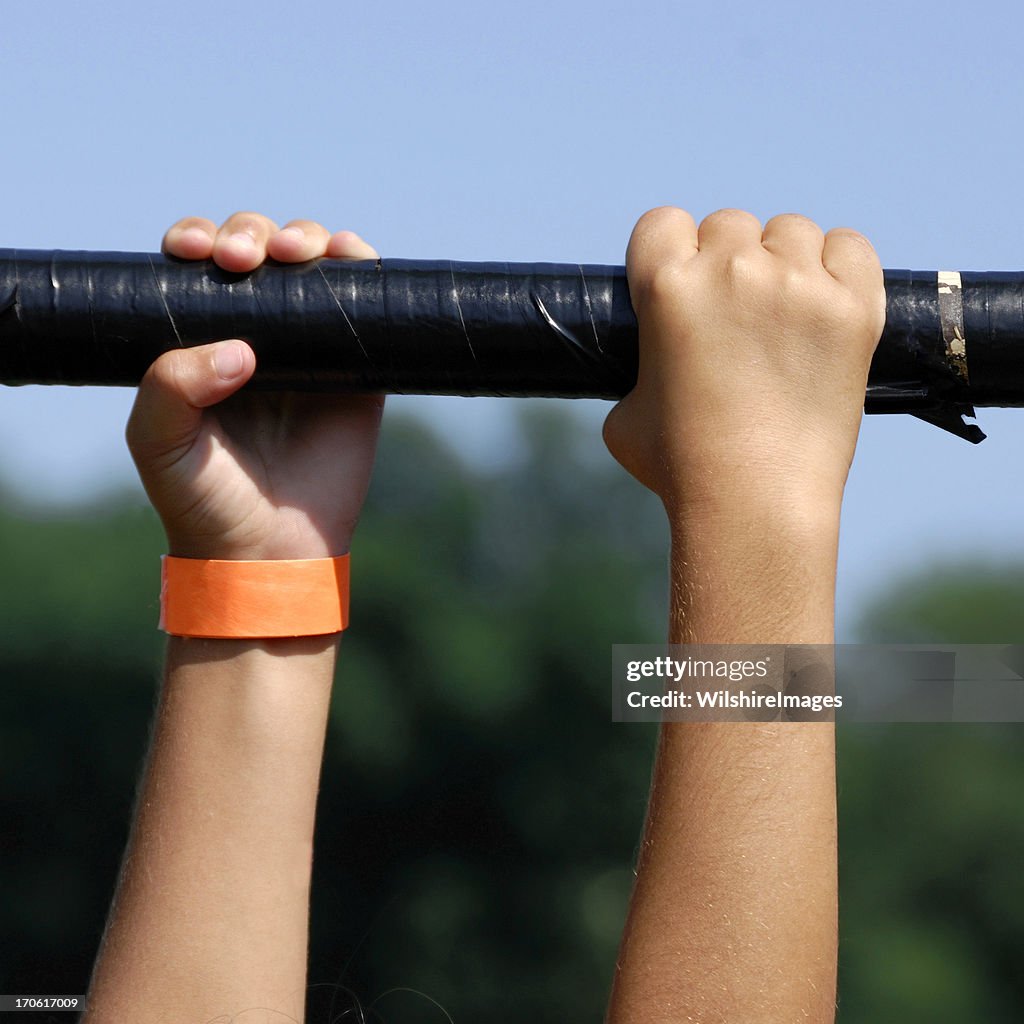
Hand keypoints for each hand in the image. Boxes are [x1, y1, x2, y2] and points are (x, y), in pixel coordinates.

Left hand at [126, 212, 382, 559]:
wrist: (269, 551)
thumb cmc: (204, 500)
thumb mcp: (159, 442)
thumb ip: (171, 386)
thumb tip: (241, 347)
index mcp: (201, 342)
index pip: (199, 268)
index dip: (197, 240)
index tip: (196, 252)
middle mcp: (257, 334)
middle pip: (256, 252)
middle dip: (249, 235)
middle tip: (242, 259)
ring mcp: (311, 348)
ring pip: (311, 266)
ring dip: (304, 238)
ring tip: (296, 252)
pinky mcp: (358, 368)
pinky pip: (364, 303)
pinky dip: (359, 266)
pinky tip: (348, 255)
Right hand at [603, 207, 884, 520]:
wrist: (754, 503)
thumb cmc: (681, 468)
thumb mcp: (625, 415)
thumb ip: (636, 370)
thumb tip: (651, 366)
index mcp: (666, 288)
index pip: (662, 222)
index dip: (670, 251)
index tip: (683, 280)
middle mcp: (731, 272)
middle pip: (728, 224)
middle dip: (728, 260)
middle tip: (736, 314)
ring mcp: (797, 286)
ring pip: (790, 231)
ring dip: (784, 261)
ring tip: (784, 314)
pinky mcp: (853, 308)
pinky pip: (849, 247)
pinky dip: (839, 268)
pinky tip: (825, 304)